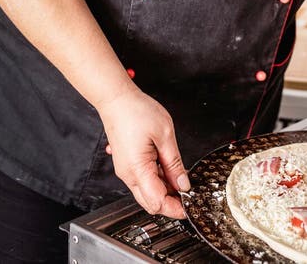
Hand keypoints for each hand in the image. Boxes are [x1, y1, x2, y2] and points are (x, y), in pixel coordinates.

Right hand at [98, 86, 189, 217]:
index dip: (175, 208)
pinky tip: (167, 169)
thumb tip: (183, 184)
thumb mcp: (164, 134)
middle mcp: (128, 175)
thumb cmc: (136, 111)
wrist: (116, 99)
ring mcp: (125, 170)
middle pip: (151, 202)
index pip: (158, 202)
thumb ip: (174, 163)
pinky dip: (156, 180)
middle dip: (170, 202)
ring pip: (146, 192)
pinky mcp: (126, 164)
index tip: (190, 205)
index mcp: (138, 170)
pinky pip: (142, 180)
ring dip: (164, 190)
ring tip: (180, 178)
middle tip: (188, 194)